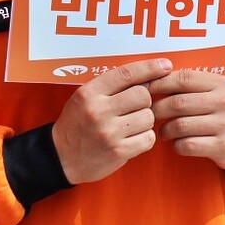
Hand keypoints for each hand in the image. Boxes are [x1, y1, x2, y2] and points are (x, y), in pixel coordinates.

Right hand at [51, 58, 168, 184]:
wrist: (59, 158)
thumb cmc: (77, 124)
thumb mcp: (85, 97)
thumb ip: (112, 86)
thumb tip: (150, 76)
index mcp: (89, 93)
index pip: (126, 74)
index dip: (150, 68)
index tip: (165, 66)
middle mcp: (98, 111)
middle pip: (143, 95)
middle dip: (145, 101)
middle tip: (134, 108)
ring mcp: (108, 133)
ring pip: (148, 117)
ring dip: (145, 121)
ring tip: (130, 125)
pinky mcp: (118, 152)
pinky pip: (148, 138)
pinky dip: (145, 138)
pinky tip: (132, 138)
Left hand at [151, 68, 224, 169]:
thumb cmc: (222, 112)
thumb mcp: (215, 91)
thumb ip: (190, 84)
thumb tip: (152, 79)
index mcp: (220, 84)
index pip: (183, 78)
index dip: (159, 83)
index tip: (145, 89)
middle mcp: (224, 102)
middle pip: (177, 103)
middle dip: (157, 109)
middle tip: (150, 114)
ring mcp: (224, 125)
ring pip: (179, 125)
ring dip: (165, 130)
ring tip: (164, 130)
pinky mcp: (221, 146)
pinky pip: (186, 145)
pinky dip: (176, 145)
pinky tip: (177, 143)